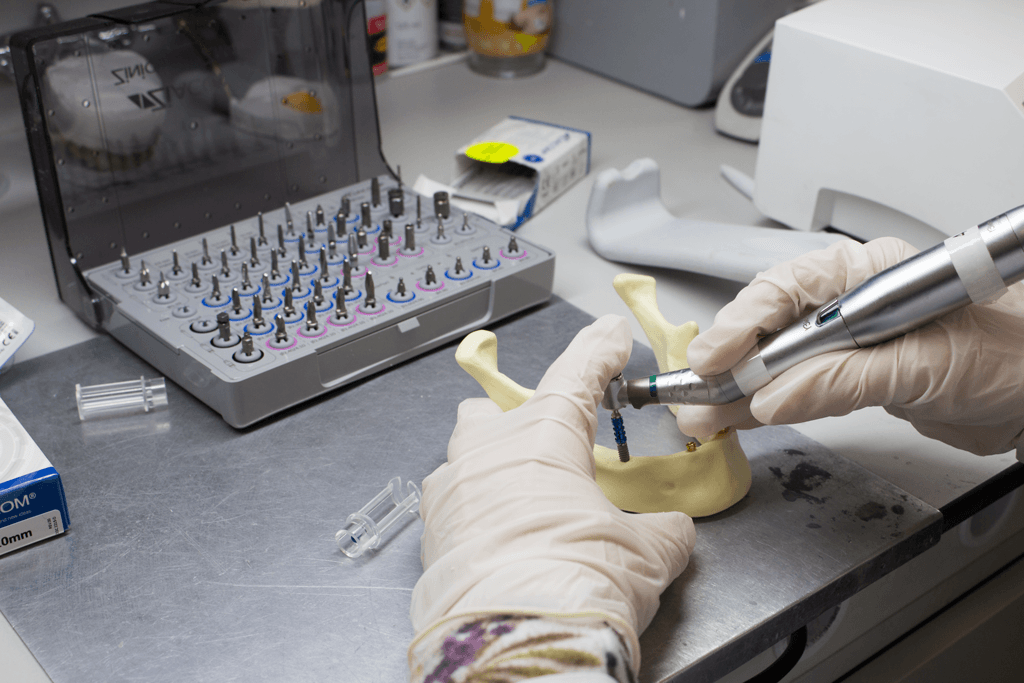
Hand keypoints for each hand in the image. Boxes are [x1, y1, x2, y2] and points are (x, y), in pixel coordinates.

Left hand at [410, 315, 695, 666]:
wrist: (515, 641)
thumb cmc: (576, 582)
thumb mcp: (646, 553)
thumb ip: (660, 531)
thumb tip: (670, 532)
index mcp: (543, 435)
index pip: (576, 374)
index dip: (598, 351)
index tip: (608, 335)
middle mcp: (487, 451)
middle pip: (493, 412)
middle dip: (515, 421)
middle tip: (545, 447)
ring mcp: (450, 490)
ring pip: (464, 460)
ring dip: (491, 473)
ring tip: (522, 508)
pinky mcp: (429, 535)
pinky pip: (450, 510)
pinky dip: (474, 519)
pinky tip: (498, 548)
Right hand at [676, 237, 1023, 454]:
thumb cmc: (1013, 358)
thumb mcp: (924, 366)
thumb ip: (843, 380)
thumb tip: (774, 397)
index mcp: (870, 274)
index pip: (788, 289)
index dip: (743, 324)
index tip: (714, 358)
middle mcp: (854, 301)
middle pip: (771, 324)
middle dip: (729, 361)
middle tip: (696, 394)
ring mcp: (851, 341)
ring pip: (777, 360)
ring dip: (737, 389)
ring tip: (701, 413)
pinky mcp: (855, 377)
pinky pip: (797, 388)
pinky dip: (763, 406)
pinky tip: (734, 417)